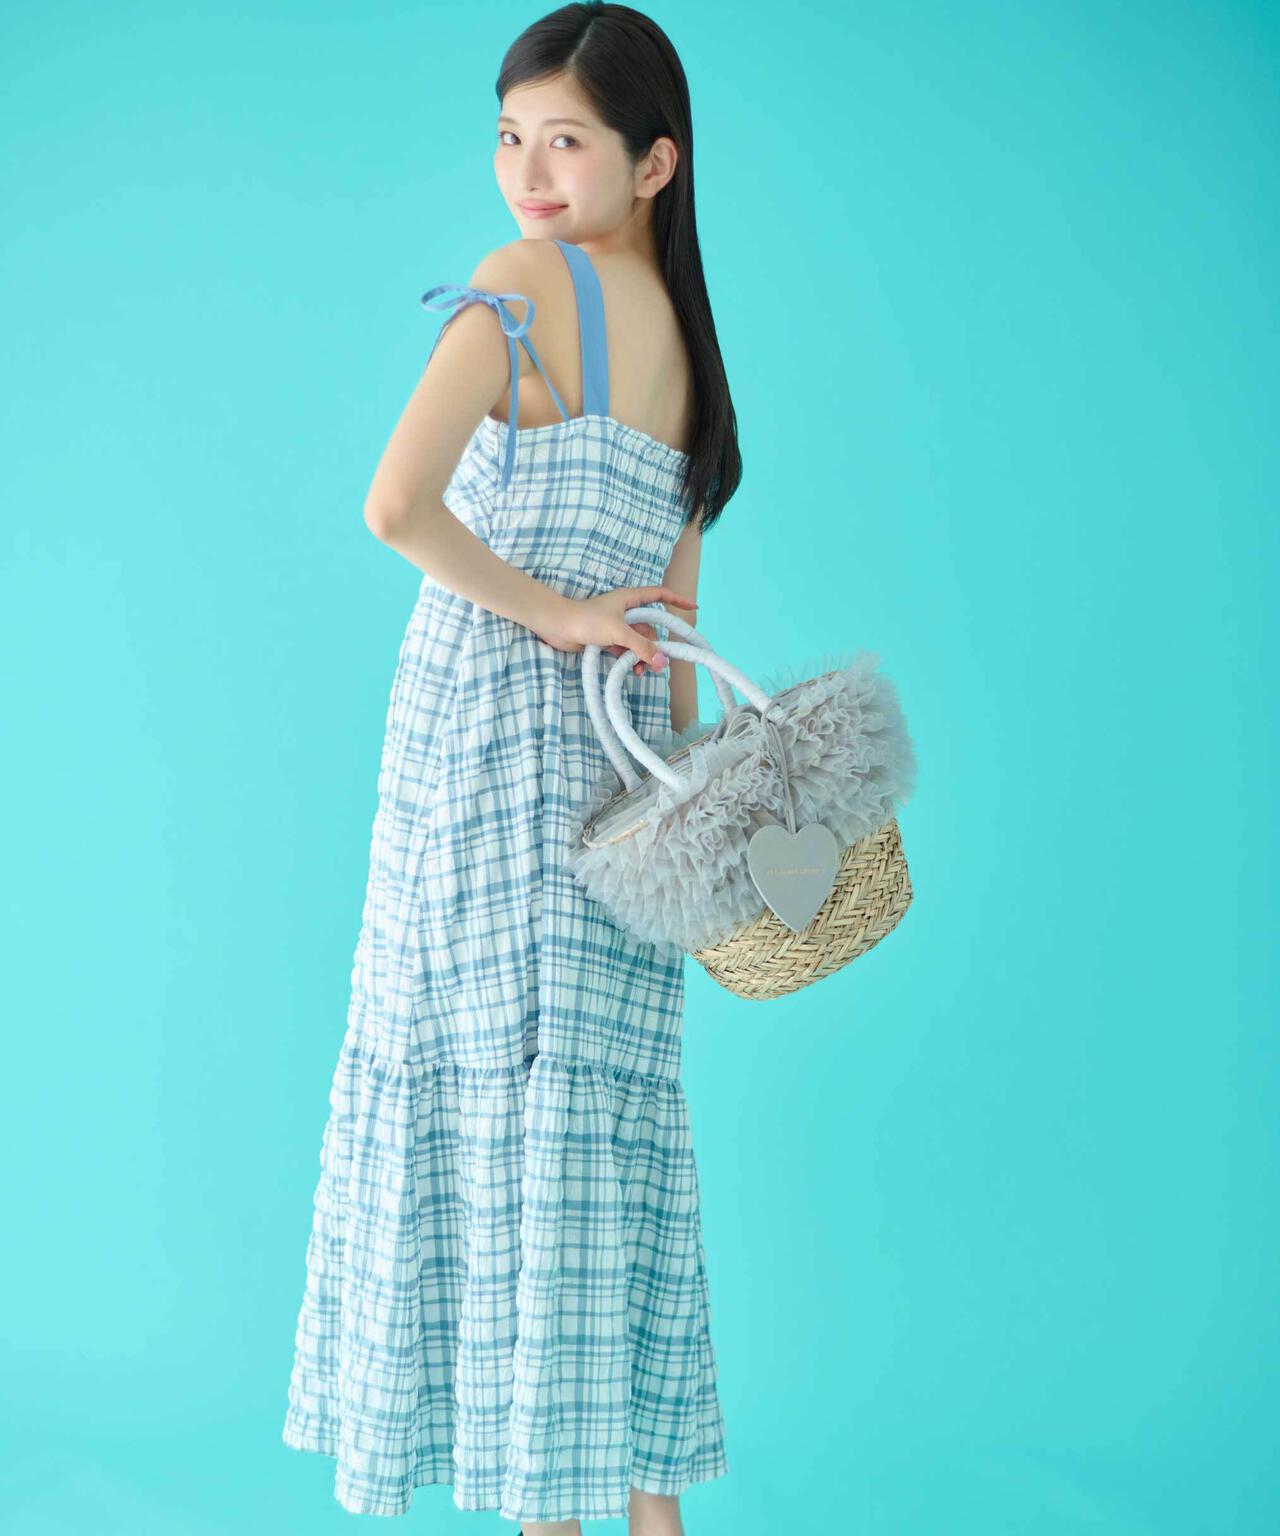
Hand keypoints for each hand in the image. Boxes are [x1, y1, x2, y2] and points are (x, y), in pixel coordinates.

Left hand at [532, 585, 696, 674]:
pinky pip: (627, 650)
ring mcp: (616, 626)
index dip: (677, 600)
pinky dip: (631, 660)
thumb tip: (663, 662)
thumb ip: (642, 647)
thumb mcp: (619, 633)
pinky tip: (632, 670)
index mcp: (629, 598)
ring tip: (641, 671)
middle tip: (659, 664)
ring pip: (639, 642)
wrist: (557, 627)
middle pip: (650, 627)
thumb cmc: (587, 620)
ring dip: (643, 656)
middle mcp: (625, 611)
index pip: (659, 595)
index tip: (694, 608)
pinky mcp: (608, 640)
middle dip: (656, 645)